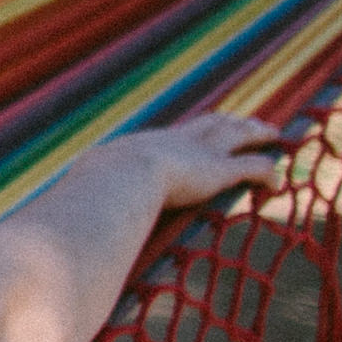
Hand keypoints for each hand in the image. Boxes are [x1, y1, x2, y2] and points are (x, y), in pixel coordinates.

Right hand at [97, 113, 287, 210]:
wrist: (118, 177)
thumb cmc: (98, 188)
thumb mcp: (92, 189)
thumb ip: (87, 203)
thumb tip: (64, 221)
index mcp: (150, 144)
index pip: (179, 132)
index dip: (197, 128)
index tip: (206, 126)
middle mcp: (178, 140)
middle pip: (212, 123)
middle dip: (232, 121)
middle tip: (248, 120)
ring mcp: (199, 153)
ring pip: (236, 135)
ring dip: (255, 131)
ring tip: (271, 132)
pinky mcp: (218, 171)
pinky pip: (252, 167)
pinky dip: (267, 172)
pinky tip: (278, 182)